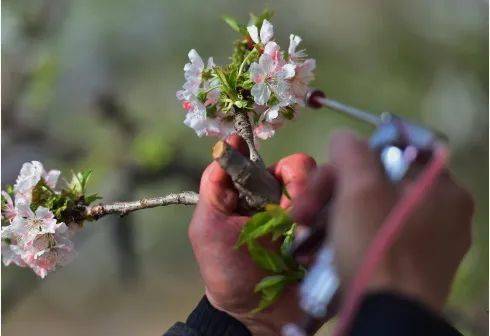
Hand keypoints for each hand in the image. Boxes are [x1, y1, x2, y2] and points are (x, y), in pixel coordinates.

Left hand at [188, 135, 322, 335]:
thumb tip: (228, 144)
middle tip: (291, 216)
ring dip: (316, 208)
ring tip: (301, 238)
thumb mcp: (208, 227)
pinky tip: (316, 247)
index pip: (286, 166)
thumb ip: (214, 186)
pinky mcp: (332, 240)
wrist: (256, 316)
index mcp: (265, 196)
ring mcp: (315, 221)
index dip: (286, 169)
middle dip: (303, 188)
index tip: (280, 178)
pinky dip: (334, 225)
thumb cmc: (228, 272)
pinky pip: (345, 218)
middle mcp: (294, 204)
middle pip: (314, 174)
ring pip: (333, 191)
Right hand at [294, 130, 473, 312]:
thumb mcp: (359, 190)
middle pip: (379, 184)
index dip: (358, 157)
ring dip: (333, 215)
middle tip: (303, 210)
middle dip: (333, 192)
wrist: (386, 318)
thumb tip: (343, 137)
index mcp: (443, 188)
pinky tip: (322, 248)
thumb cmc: (376, 248)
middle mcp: (443, 214)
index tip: (332, 174)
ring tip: (305, 231)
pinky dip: (348, 237)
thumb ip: (352, 152)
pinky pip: (376, 237)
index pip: (397, 152)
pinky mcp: (411, 267)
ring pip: (372, 212)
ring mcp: (428, 243)